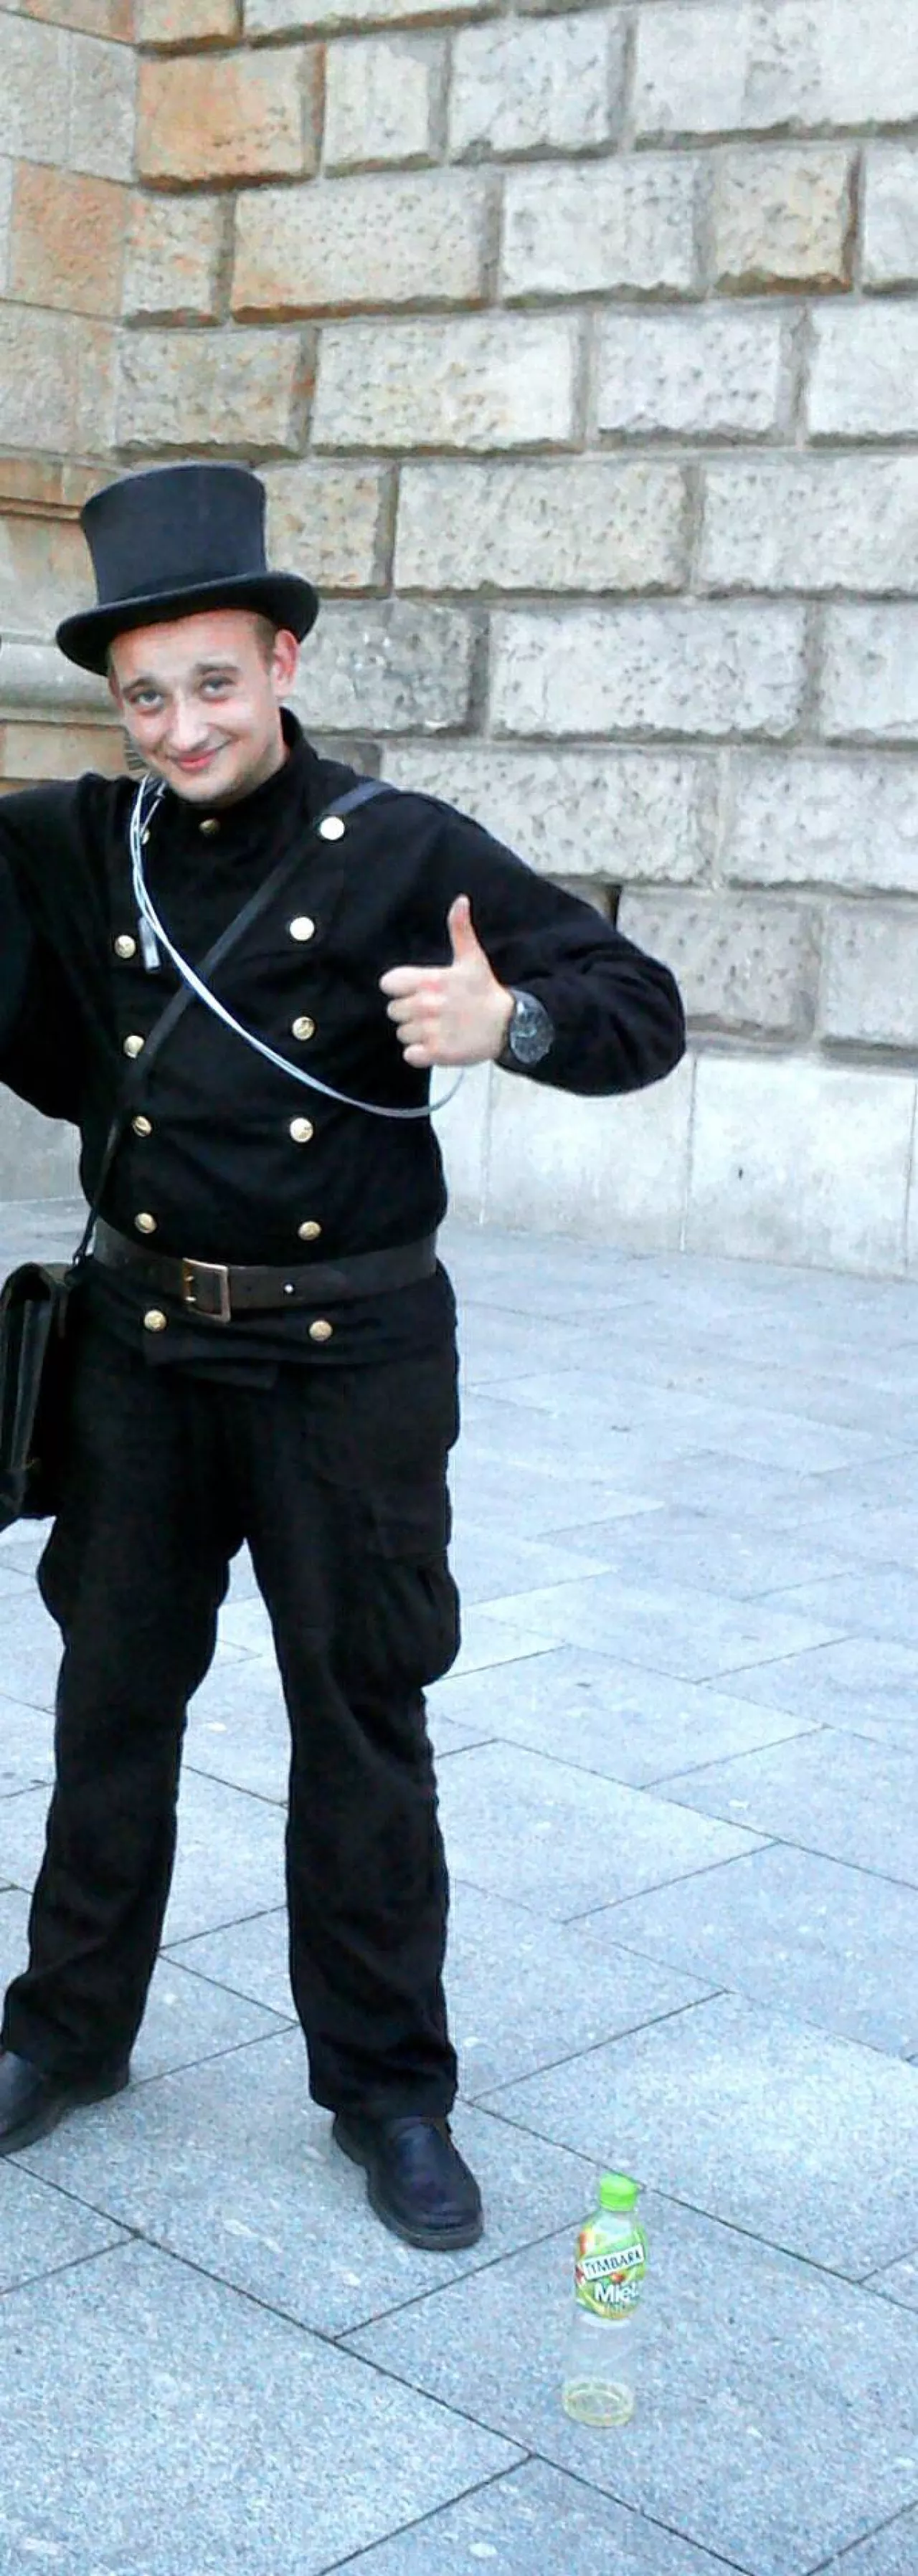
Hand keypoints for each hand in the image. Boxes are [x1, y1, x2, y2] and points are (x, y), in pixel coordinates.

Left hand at [380, 896, 514, 1068]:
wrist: (508, 1025)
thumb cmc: (484, 990)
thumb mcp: (472, 958)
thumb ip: (460, 929)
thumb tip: (460, 900)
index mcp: (430, 980)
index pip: (389, 983)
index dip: (399, 987)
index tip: (416, 990)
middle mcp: (427, 1005)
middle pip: (393, 1010)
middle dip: (409, 1011)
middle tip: (431, 1010)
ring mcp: (430, 1031)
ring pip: (402, 1033)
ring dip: (415, 1032)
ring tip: (437, 1027)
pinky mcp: (436, 1053)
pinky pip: (410, 1055)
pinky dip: (420, 1053)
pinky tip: (436, 1044)